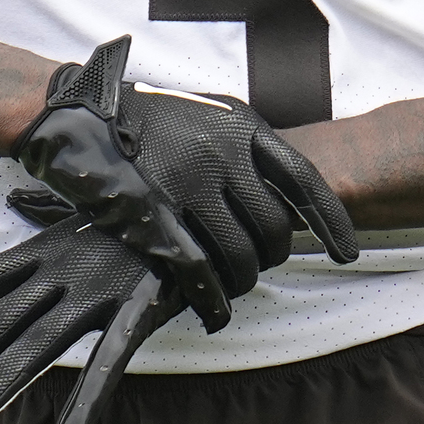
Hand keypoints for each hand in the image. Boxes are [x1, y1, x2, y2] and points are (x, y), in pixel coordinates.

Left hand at [0, 206, 186, 423]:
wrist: (199, 190)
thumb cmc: (136, 207)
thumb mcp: (83, 210)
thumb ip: (44, 212)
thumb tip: (16, 195)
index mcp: (44, 250)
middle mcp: (62, 269)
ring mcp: (99, 288)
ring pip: (42, 340)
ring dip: (5, 378)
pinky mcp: (141, 306)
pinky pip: (111, 360)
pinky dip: (89, 399)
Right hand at [14, 35, 359, 327]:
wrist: (76, 112)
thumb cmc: (142, 117)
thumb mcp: (205, 114)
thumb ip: (243, 147)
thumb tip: (282, 196)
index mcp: (240, 125)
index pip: (303, 179)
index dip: (330, 220)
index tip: (347, 250)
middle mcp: (221, 151)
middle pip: (274, 226)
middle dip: (272, 257)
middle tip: (258, 267)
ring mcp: (187, 181)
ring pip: (239, 253)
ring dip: (242, 282)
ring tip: (233, 290)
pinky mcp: (152, 211)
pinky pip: (197, 268)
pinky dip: (211, 299)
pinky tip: (213, 311)